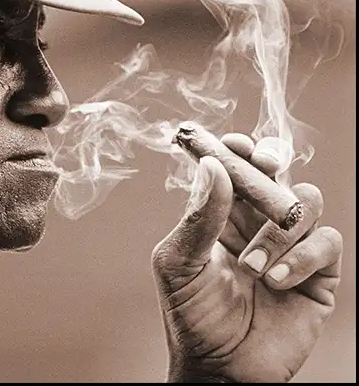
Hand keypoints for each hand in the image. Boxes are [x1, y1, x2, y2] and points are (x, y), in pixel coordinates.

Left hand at [151, 134, 342, 382]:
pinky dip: (303, 257)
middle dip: (272, 163)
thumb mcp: (180, 263)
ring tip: (252, 268)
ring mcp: (288, 247)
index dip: (237, 151)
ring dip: (279, 231)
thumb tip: (213, 166)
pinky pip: (327, 242)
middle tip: (266, 162)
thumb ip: (198, 217)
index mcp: (220, 218)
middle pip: (275, 175)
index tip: (235, 143)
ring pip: (304, 204)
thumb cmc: (191, 315)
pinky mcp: (317, 273)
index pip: (234, 172)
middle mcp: (255, 226)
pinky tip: (276, 281)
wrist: (221, 368)